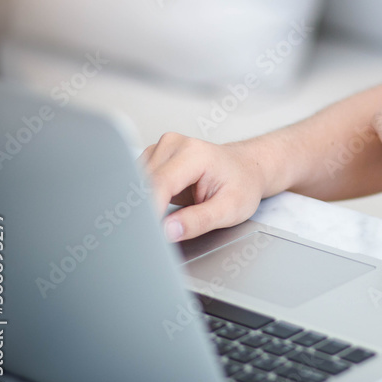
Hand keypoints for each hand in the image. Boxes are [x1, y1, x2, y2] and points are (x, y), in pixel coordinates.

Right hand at [139, 133, 267, 241]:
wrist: (246, 168)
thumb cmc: (242, 185)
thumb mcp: (231, 209)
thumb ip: (199, 221)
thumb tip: (168, 231)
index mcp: (194, 153)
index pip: (159, 184)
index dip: (149, 211)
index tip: (148, 235)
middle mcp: (174, 145)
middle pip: (142, 183)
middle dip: (144, 211)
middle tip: (151, 236)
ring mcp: (161, 148)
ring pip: (135, 183)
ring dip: (142, 205)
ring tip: (163, 218)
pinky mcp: (154, 157)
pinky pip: (137, 181)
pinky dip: (142, 199)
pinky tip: (159, 207)